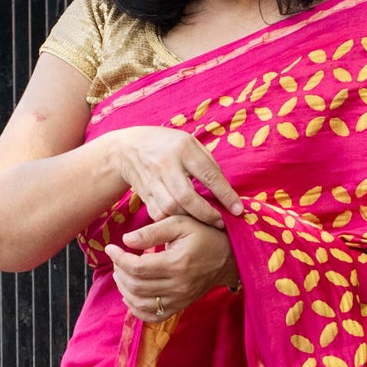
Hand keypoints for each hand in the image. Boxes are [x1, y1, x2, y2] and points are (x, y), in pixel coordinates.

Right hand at [106, 126, 242, 227]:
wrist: (127, 149)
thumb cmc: (167, 145)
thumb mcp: (189, 143)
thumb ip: (208, 164)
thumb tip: (227, 190)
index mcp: (183, 148)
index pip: (208, 175)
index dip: (225, 195)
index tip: (238, 210)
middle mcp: (166, 165)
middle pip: (186, 197)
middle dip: (206, 214)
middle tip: (221, 222)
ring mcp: (152, 181)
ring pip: (171, 208)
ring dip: (191, 219)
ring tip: (205, 223)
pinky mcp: (144, 195)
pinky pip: (159, 214)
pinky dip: (174, 221)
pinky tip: (185, 221)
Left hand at [108, 214, 237, 321]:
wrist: (228, 258)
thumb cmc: (203, 235)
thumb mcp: (180, 224)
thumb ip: (152, 231)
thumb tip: (126, 240)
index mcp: (176, 264)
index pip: (137, 267)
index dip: (118, 259)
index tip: (110, 248)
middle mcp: (177, 285)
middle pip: (136, 287)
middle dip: (119, 273)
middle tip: (117, 260)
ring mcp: (179, 299)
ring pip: (140, 303)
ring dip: (124, 290)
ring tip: (121, 275)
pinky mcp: (180, 306)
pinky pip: (153, 317)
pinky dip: (137, 309)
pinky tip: (131, 295)